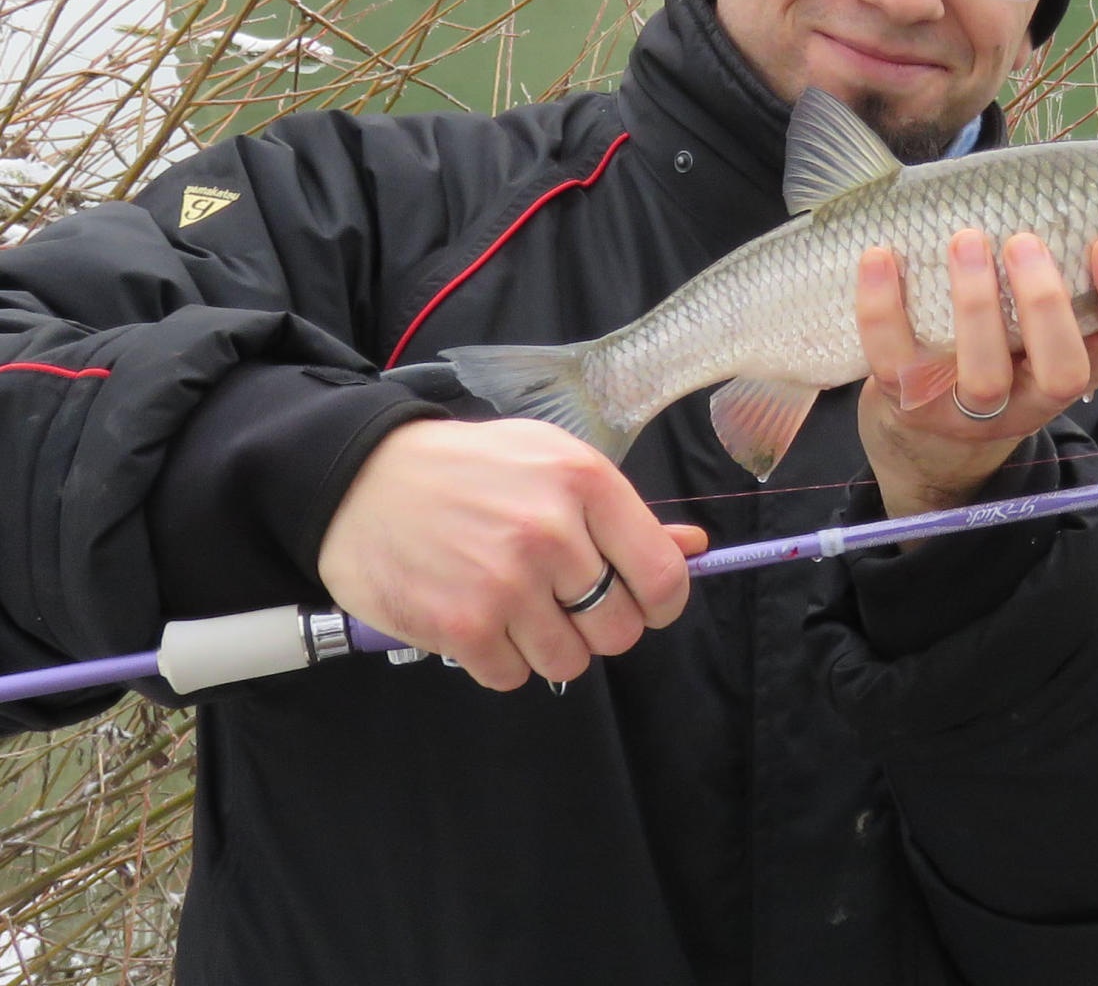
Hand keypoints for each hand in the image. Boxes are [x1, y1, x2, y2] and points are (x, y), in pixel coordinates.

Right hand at [318, 418, 706, 690]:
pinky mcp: (462, 626)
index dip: (659, 602)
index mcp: (585, 483)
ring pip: (570, 660)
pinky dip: (499, 658)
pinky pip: (513, 675)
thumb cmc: (469, 470)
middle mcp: (552, 533)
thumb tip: (693, 549)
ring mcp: (506, 583)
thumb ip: (624, 515)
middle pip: (620, 629)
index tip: (641, 601)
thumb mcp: (552, 464)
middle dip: (597, 624)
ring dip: (547, 644)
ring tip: (513, 604)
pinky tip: (477, 615)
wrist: (362, 477)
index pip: (663, 576)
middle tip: (560, 599)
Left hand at [855, 231, 1097, 518]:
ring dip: (976, 304)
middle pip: (1063, 373)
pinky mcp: (910, 404)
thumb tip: (1055, 193)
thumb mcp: (1037, 329)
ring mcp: (969, 412)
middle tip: (1024, 242)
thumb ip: (1057, 283)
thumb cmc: (997, 350)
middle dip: (1046, 303)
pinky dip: (882, 306)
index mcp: (1078, 368)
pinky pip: (895, 361)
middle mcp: (1032, 399)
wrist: (925, 432)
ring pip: (985, 377)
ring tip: (966, 240)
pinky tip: (881, 256)